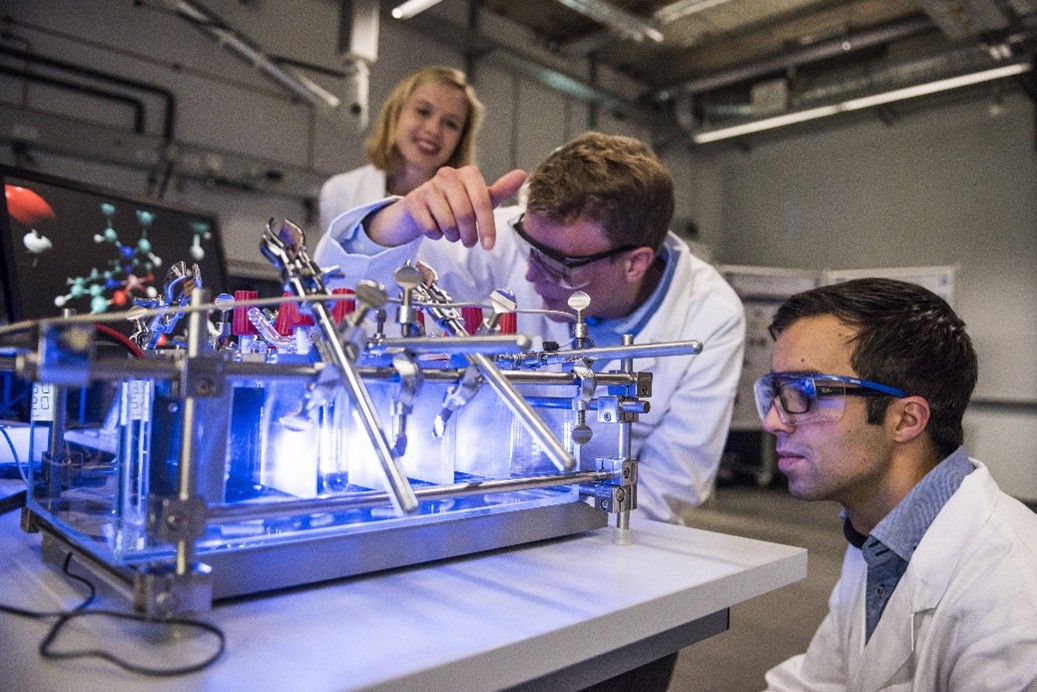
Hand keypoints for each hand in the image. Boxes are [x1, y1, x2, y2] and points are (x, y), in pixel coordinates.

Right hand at [366, 166, 526, 249]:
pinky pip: (430, 228)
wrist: (419, 208)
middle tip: (469, 242)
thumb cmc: (455, 203)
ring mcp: (428, 186)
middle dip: (469, 235)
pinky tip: (435, 228)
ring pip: (448, 223)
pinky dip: (435, 235)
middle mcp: (448, 174)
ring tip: (451, 233)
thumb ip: (500, 190)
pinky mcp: (413, 201)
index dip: (487, 226)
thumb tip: (523, 174)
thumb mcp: (480, 199)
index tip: (489, 246)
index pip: (483, 202)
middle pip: (465, 214)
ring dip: (452, 236)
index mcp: (468, 173)